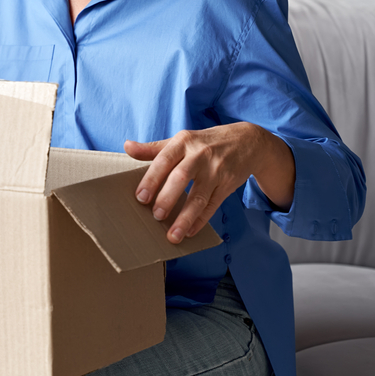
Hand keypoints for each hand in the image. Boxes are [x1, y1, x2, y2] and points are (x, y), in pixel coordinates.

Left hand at [125, 122, 295, 243]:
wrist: (247, 141)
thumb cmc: (205, 142)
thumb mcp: (181, 140)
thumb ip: (154, 148)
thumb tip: (127, 147)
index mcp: (184, 142)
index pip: (164, 160)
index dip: (151, 179)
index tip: (140, 197)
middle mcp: (200, 155)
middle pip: (181, 178)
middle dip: (167, 198)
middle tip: (155, 216)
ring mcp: (216, 170)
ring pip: (198, 197)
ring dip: (185, 218)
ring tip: (172, 235)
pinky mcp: (228, 184)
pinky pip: (212, 205)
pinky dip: (201, 220)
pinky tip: (189, 232)